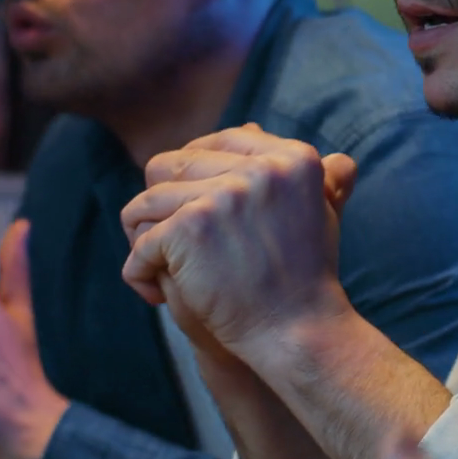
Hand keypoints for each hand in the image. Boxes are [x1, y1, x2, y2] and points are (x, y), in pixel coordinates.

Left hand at [119, 124, 359, 364]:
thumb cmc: (305, 276)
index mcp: (292, 158)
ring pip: (147, 202)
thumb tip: (251, 126)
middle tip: (173, 242)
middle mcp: (260, 169)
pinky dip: (140, 271)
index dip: (195, 176)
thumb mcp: (317, 208)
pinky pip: (141, 242)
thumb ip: (288, 167)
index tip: (197, 214)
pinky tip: (155, 293)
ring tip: (159, 267)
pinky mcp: (189, 229)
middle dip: (164, 205)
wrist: (298, 331)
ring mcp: (222, 197)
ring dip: (145, 237)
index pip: (218, 143)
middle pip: (173, 165)